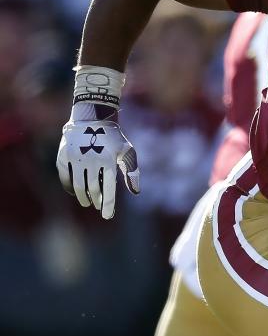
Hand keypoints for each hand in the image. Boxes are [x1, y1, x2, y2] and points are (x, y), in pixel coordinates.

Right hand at [56, 104, 139, 219]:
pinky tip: (75, 192)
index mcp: (108, 161)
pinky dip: (69, 187)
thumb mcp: (127, 151)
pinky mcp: (63, 156)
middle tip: (99, 206)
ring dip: (83, 196)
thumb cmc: (113, 138)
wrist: (92, 119)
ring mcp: (75, 158)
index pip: (108, 189)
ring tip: (88, 202)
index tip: (107, 216)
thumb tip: (136, 192)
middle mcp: (91, 160)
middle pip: (93, 189)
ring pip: (78, 185)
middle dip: (96, 200)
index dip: (108, 205)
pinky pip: (65, 177)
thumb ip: (132, 171)